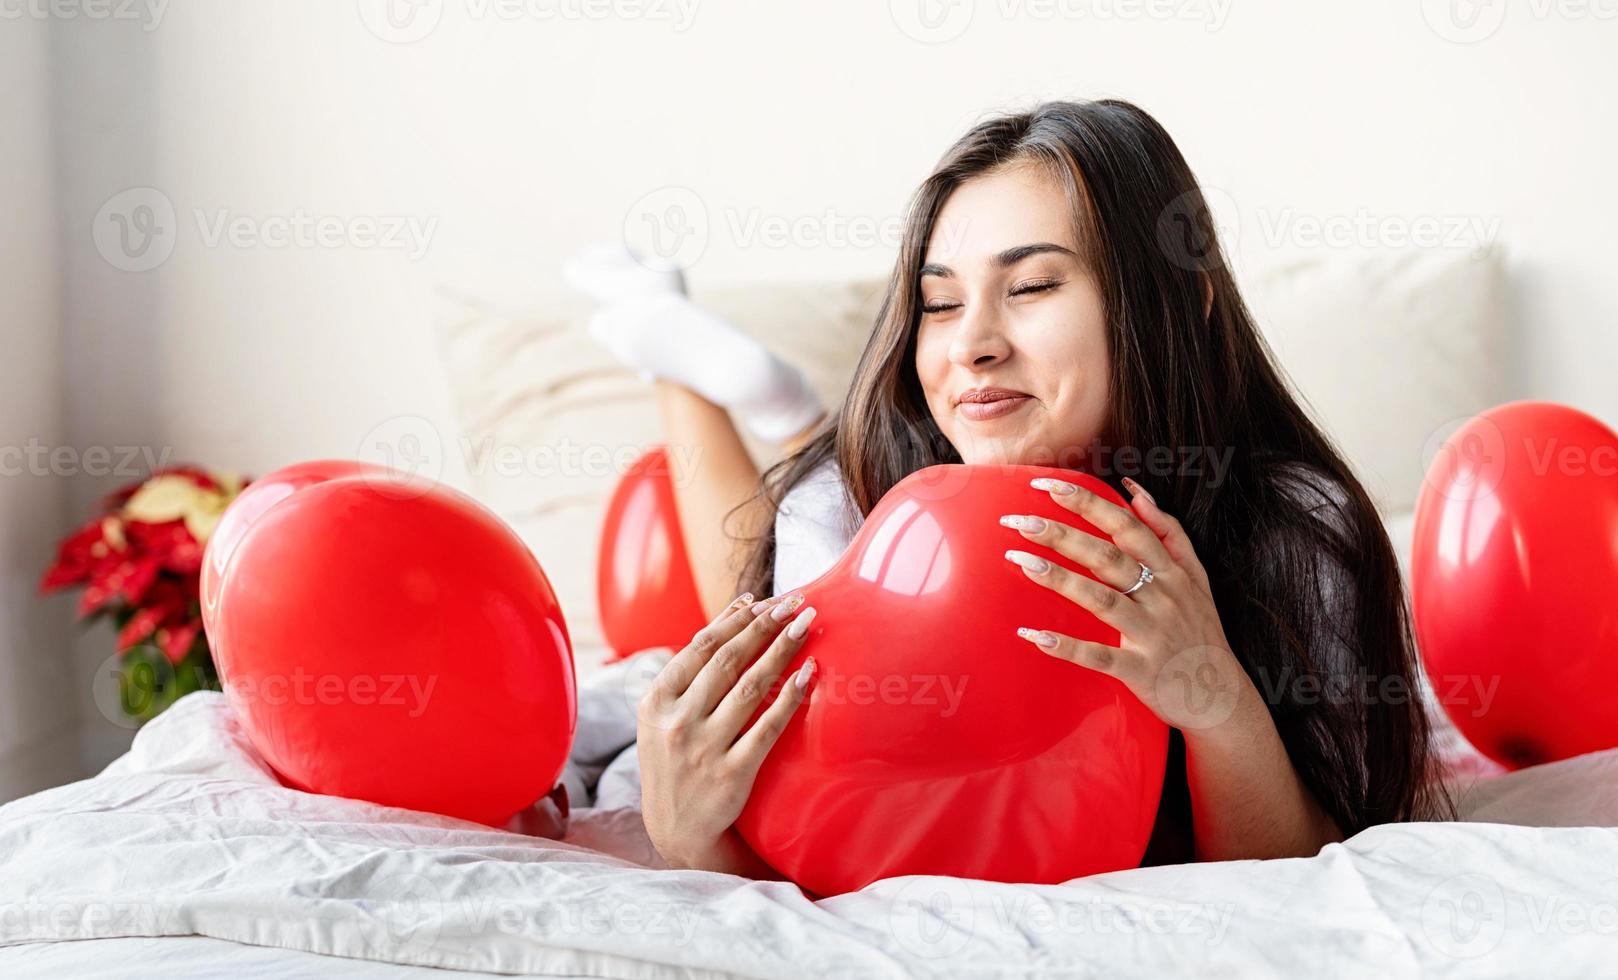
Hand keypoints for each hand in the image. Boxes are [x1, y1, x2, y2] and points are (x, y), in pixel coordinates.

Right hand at [637, 591, 818, 871]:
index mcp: (655, 702)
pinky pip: (768, 727)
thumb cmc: (676, 760)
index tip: (761, 600)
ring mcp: (704, 749)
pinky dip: (790, 696)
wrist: (676, 828)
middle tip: (795, 602)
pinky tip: (809, 673)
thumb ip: (686, 677)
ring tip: (806, 625)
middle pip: (727, 660)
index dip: (733, 620)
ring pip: (749, 687)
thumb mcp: (660, 718)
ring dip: (781, 650)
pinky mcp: (732, 774)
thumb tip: (730, 620)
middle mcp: (677, 722)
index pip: (699, 647)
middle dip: (764, 626)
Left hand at [1000, 476, 1257, 733]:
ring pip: (1102, 600)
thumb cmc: (1200, 631)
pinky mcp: (1140, 670)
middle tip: (1020, 520)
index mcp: (1172, 571)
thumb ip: (1169, 532)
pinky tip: (1034, 635)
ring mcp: (1152, 634)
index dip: (1088, 503)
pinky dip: (1067, 646)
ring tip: (1019, 561)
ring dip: (1059, 579)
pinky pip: (1100, 656)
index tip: (1049, 485)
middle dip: (1062, 535)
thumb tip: (1135, 490)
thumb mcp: (1197, 576)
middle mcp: (1162, 597)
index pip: (1126, 526)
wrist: (1220, 697)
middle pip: (1108, 558)